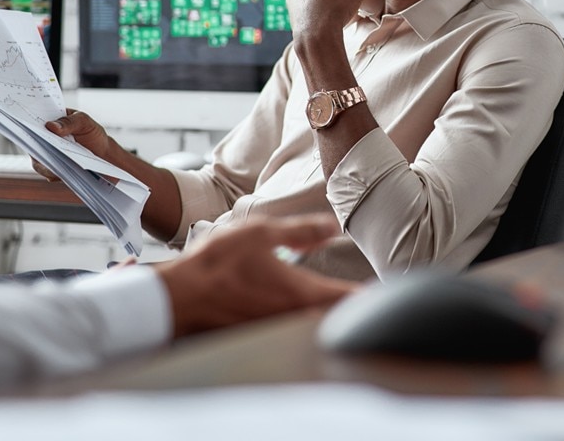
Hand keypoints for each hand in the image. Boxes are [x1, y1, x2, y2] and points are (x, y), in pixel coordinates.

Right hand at [32, 108, 117, 182]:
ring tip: (53, 163)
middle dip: (33, 144)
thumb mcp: (85, 122)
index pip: (32, 120)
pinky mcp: (52, 169)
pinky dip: (52, 172)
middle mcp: (44, 139)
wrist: (105, 156)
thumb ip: (69, 122)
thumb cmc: (93, 135)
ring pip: (37, 160)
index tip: (26, 124)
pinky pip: (47, 172)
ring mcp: (47, 155)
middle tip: (39, 146)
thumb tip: (50, 126)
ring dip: (43, 162)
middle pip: (31, 142)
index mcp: (49, 122)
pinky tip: (58, 173)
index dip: (26, 122)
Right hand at [153, 214, 355, 336]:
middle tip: (366, 298)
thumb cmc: (217, 264)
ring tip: (337, 304)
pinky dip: (302, 322)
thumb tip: (333, 227)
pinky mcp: (260, 335)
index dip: (370, 296)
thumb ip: (302, 231)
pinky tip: (298, 310)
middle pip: (334, 317)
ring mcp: (276, 330)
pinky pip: (290, 330)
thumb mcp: (261, 234)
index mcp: (301, 292)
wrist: (179, 298)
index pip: (348, 299)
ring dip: (327, 316)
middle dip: (350, 308)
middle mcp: (293, 316)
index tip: (384, 293)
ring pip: (313, 325)